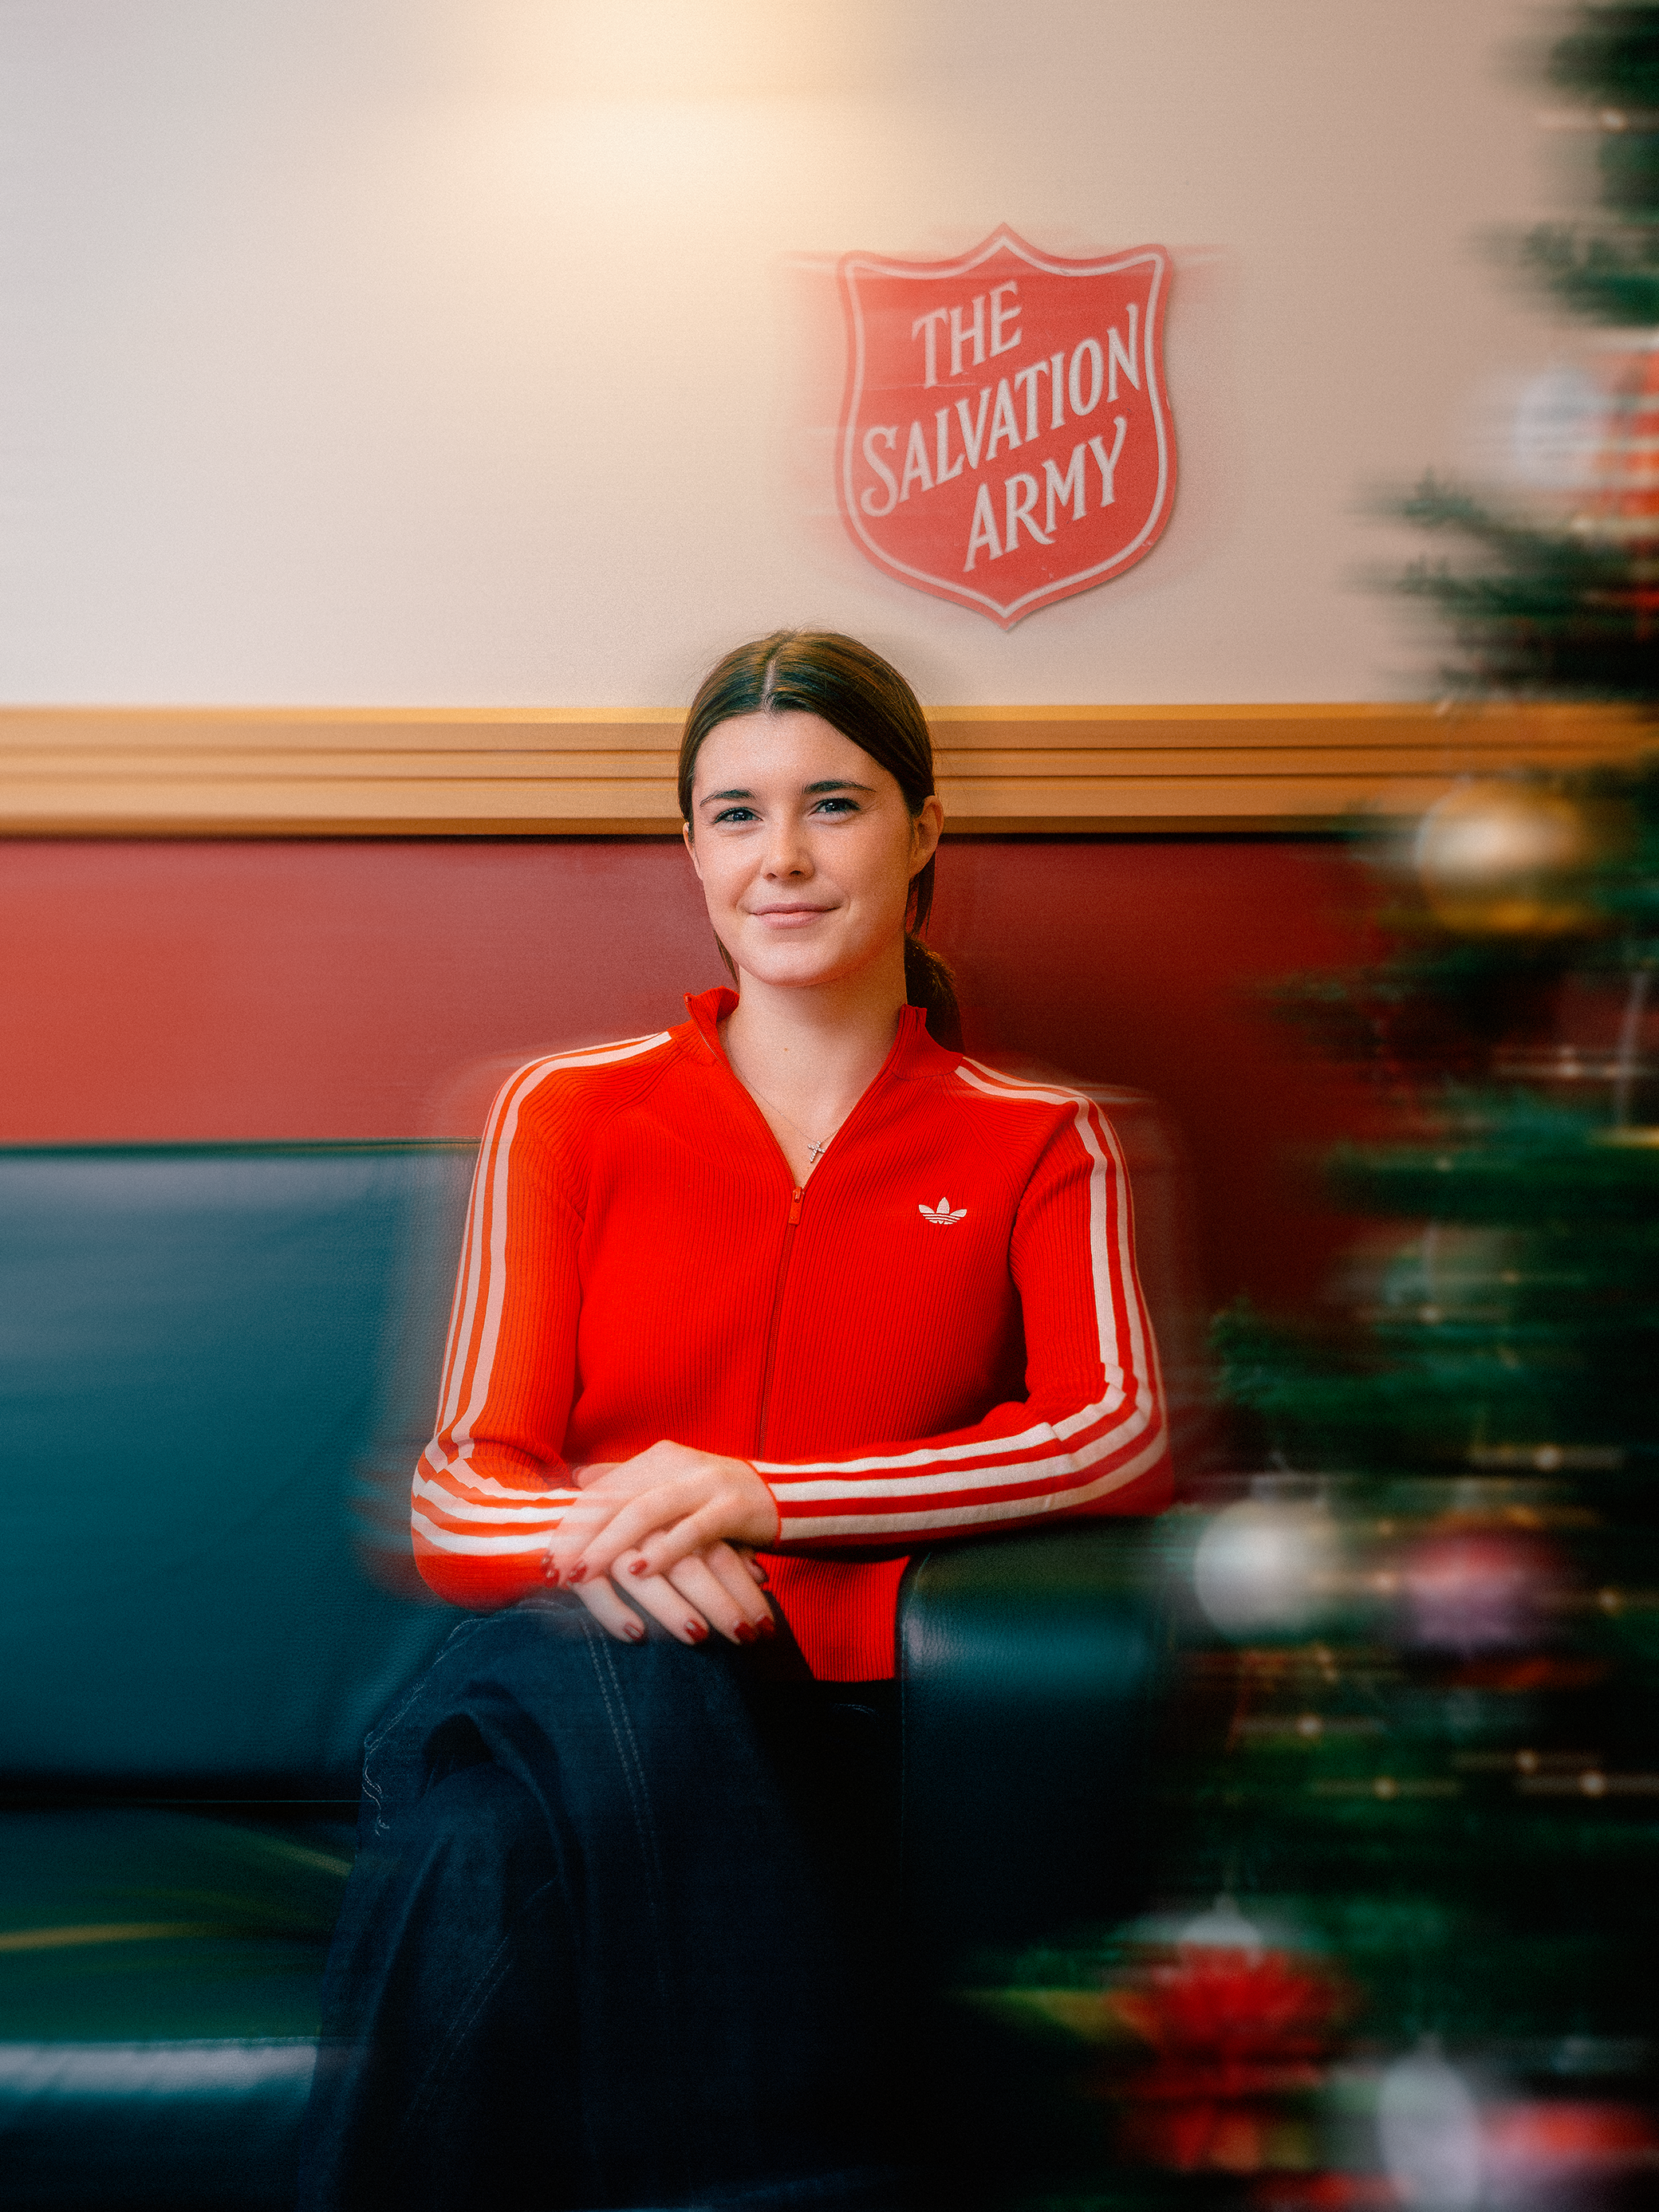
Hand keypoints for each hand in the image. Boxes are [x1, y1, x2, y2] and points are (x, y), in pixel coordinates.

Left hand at [548, 1441, 779, 1591]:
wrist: (789, 1497)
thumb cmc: (721, 1501)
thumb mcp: (672, 1488)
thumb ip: (627, 1481)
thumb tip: (579, 1481)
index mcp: (658, 1458)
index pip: (603, 1491)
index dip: (572, 1523)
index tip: (545, 1555)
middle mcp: (677, 1463)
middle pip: (615, 1499)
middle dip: (580, 1537)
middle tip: (553, 1569)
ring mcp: (706, 1482)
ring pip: (646, 1511)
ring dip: (610, 1546)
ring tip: (583, 1574)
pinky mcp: (732, 1506)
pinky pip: (691, 1530)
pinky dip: (662, 1552)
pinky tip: (638, 1573)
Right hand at [563, 1537, 772, 1648]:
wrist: (564, 1518)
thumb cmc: (634, 1529)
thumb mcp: (681, 1533)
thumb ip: (719, 1546)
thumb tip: (762, 1573)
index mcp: (674, 1511)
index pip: (718, 1551)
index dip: (744, 1589)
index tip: (767, 1626)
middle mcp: (646, 1523)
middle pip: (690, 1562)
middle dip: (722, 1602)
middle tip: (747, 1638)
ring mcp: (610, 1540)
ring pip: (646, 1576)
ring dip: (672, 1608)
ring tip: (698, 1637)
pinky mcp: (575, 1558)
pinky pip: (594, 1587)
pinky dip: (614, 1610)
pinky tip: (637, 1635)